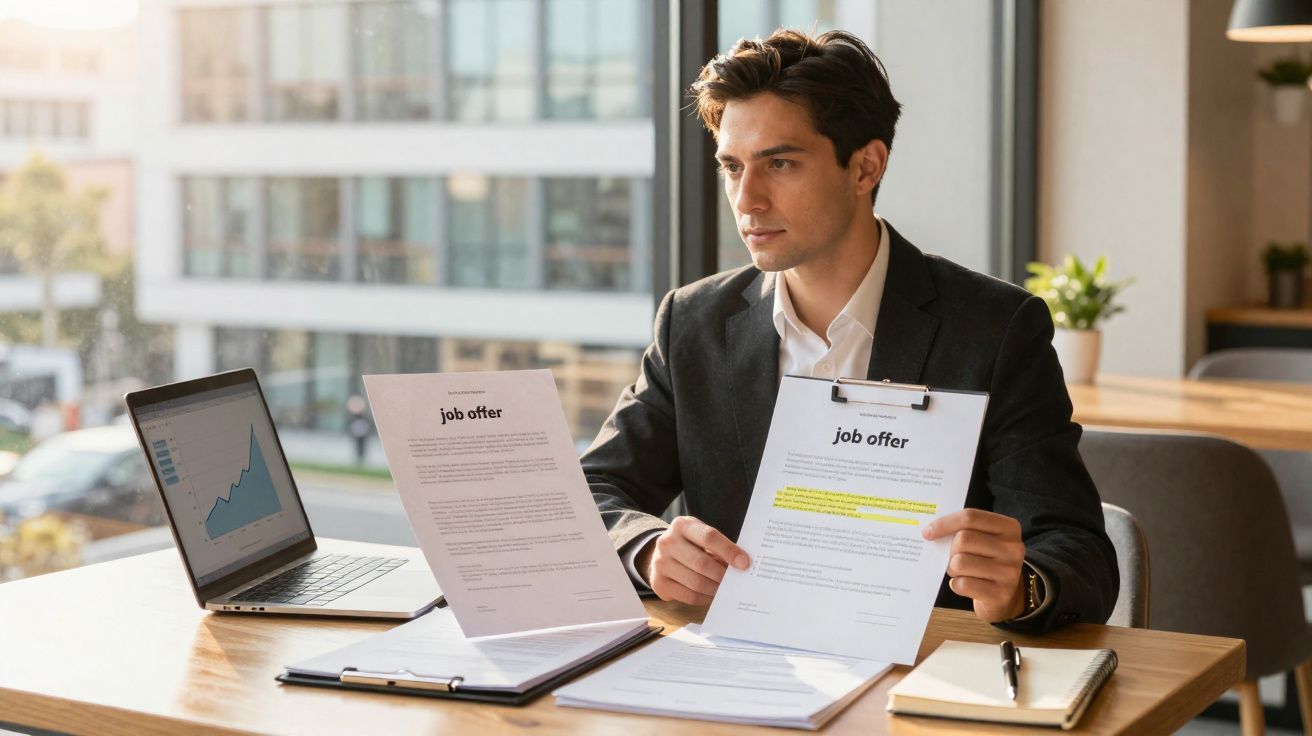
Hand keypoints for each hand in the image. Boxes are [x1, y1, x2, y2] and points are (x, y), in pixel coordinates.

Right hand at [634, 516, 750, 605]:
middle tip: (735, 581)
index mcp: (682, 525)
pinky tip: (711, 594)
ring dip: (715, 588)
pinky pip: (688, 596)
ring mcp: (660, 563)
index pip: (709, 537)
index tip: (744, 563)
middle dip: (722, 574)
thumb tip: (742, 565)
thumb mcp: (700, 536)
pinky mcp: (659, 583)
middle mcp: (667, 542)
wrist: (661, 554)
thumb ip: (719, 547)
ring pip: (696, 582)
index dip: (729, 551)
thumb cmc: (689, 545)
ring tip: (724, 588)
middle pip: (701, 562)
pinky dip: (705, 598)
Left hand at [921, 508, 1026, 622]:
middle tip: (951, 558)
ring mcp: (1009, 572)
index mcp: (1009, 528)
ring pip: (960, 562)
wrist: (1006, 595)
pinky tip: (964, 584)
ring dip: (952, 568)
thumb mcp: (984, 540)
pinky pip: (963, 584)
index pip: (970, 517)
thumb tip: (930, 532)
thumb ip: (964, 531)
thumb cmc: (987, 561)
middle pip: (963, 539)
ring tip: (959, 572)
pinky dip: (956, 584)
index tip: (927, 532)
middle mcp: (1013, 548)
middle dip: (949, 550)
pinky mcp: (1000, 594)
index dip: (944, 523)